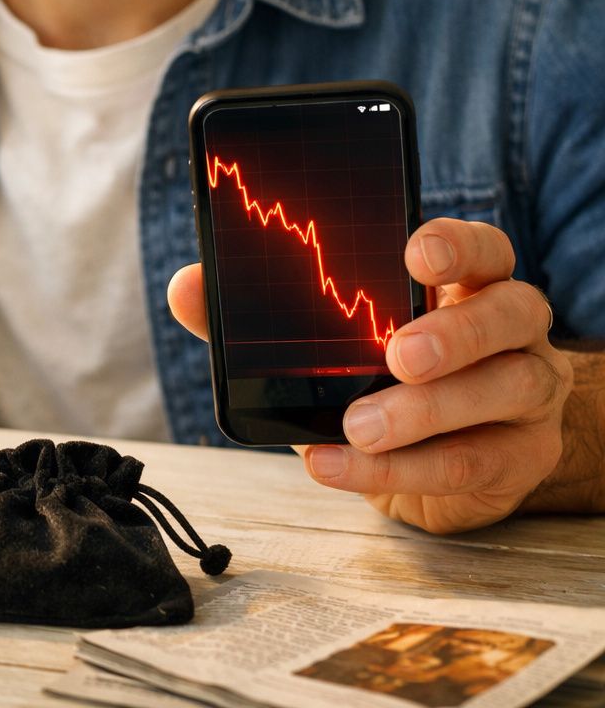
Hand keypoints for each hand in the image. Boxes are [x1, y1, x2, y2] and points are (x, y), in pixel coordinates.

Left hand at [168, 219, 570, 533]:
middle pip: (512, 311)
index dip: (457, 245)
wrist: (425, 466)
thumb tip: (186, 287)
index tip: (415, 253)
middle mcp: (511, 330)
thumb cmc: (372, 383)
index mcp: (463, 284)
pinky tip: (337, 466)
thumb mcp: (320, 346)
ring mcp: (527, 393)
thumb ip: (258, 315)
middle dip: (454, 332)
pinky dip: (400, 468)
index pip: (483, 247)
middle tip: (397, 354)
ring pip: (504, 388)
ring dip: (426, 410)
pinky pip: (472, 462)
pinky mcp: (521, 457)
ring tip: (358, 425)